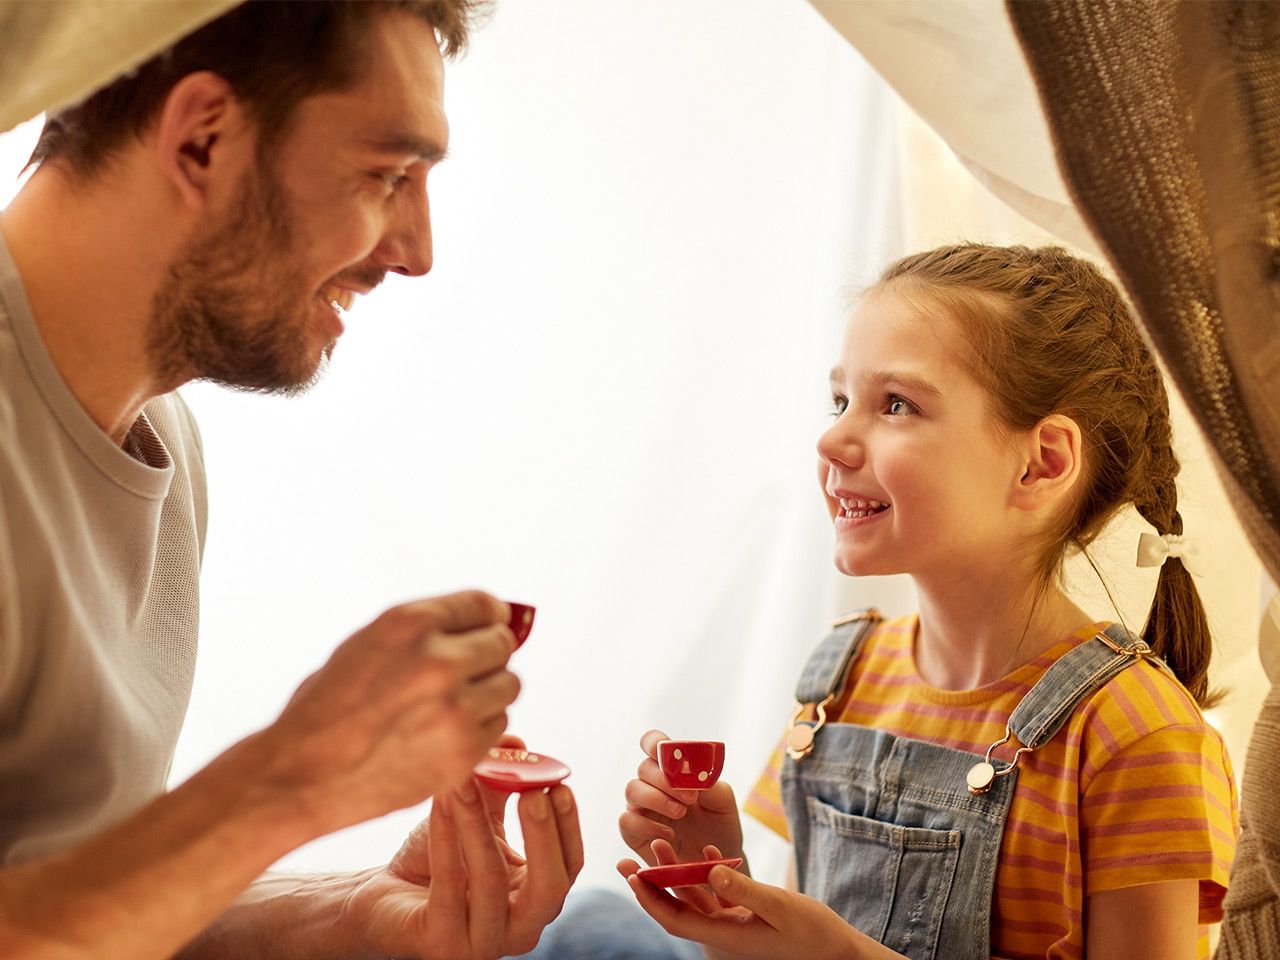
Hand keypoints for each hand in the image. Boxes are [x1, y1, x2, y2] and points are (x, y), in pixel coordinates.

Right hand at [250, 590, 520, 835]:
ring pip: (508, 686)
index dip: (489, 617)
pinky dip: (480, 727)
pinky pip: (498, 725)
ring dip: (488, 692)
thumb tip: (485, 619)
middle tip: (464, 671)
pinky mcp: (462, 752)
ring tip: (450, 704)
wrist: (300, 775)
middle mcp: (438, 661)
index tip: (488, 626)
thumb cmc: (327, 708)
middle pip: (502, 644)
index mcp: (410, 624)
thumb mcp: (367, 643)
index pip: (484, 605)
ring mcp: (454, 709)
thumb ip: (424, 630)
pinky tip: (444, 732)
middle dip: (487, 655)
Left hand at [344, 736, 584, 959]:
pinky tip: (441, 801)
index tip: (560, 784)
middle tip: (532, 791)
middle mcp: (517, 930)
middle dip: (543, 837)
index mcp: (535, 900)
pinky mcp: (441, 945)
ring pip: (492, 881)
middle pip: (549, 889)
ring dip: (478, 824)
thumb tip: (516, 743)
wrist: (380, 899)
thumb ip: (501, 785)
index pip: (569, 867)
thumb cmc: (436, 860)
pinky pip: (449, 885)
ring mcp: (480, 944)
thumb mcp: (476, 819)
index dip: (568, 827)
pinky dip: (446, 836)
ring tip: (465, 780)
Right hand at [618, 729, 744, 868]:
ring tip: (681, 813)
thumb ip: (710, 784)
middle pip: (643, 767)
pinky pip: (627, 821)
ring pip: (632, 790)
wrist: (717, 865)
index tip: (663, 749)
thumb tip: (693, 773)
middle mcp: (651, 784)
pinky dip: (647, 825)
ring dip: (657, 798)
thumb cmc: (720, 826)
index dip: (653, 742)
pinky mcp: (633, 833)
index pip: (653, 744)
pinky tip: (669, 834)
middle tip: (690, 797)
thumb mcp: (724, 803)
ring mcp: (640, 808)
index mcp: (671, 769)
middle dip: (665, 779)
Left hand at [618, 844, 892, 959]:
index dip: (650, 900)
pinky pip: (718, 895)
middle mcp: (724, 933)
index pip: (676, 920)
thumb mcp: (779, 906)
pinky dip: (710, 873)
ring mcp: (735, 925)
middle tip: (626, 860)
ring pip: (695, 898)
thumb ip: (744, 888)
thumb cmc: (813, 932)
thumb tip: (711, 868)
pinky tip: (712, 851)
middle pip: (678, 909)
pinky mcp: (746, 916)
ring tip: (659, 843)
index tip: (633, 876)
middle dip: (651, 884)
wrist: (838, 951)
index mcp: (727, 936)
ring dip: (676, 873)